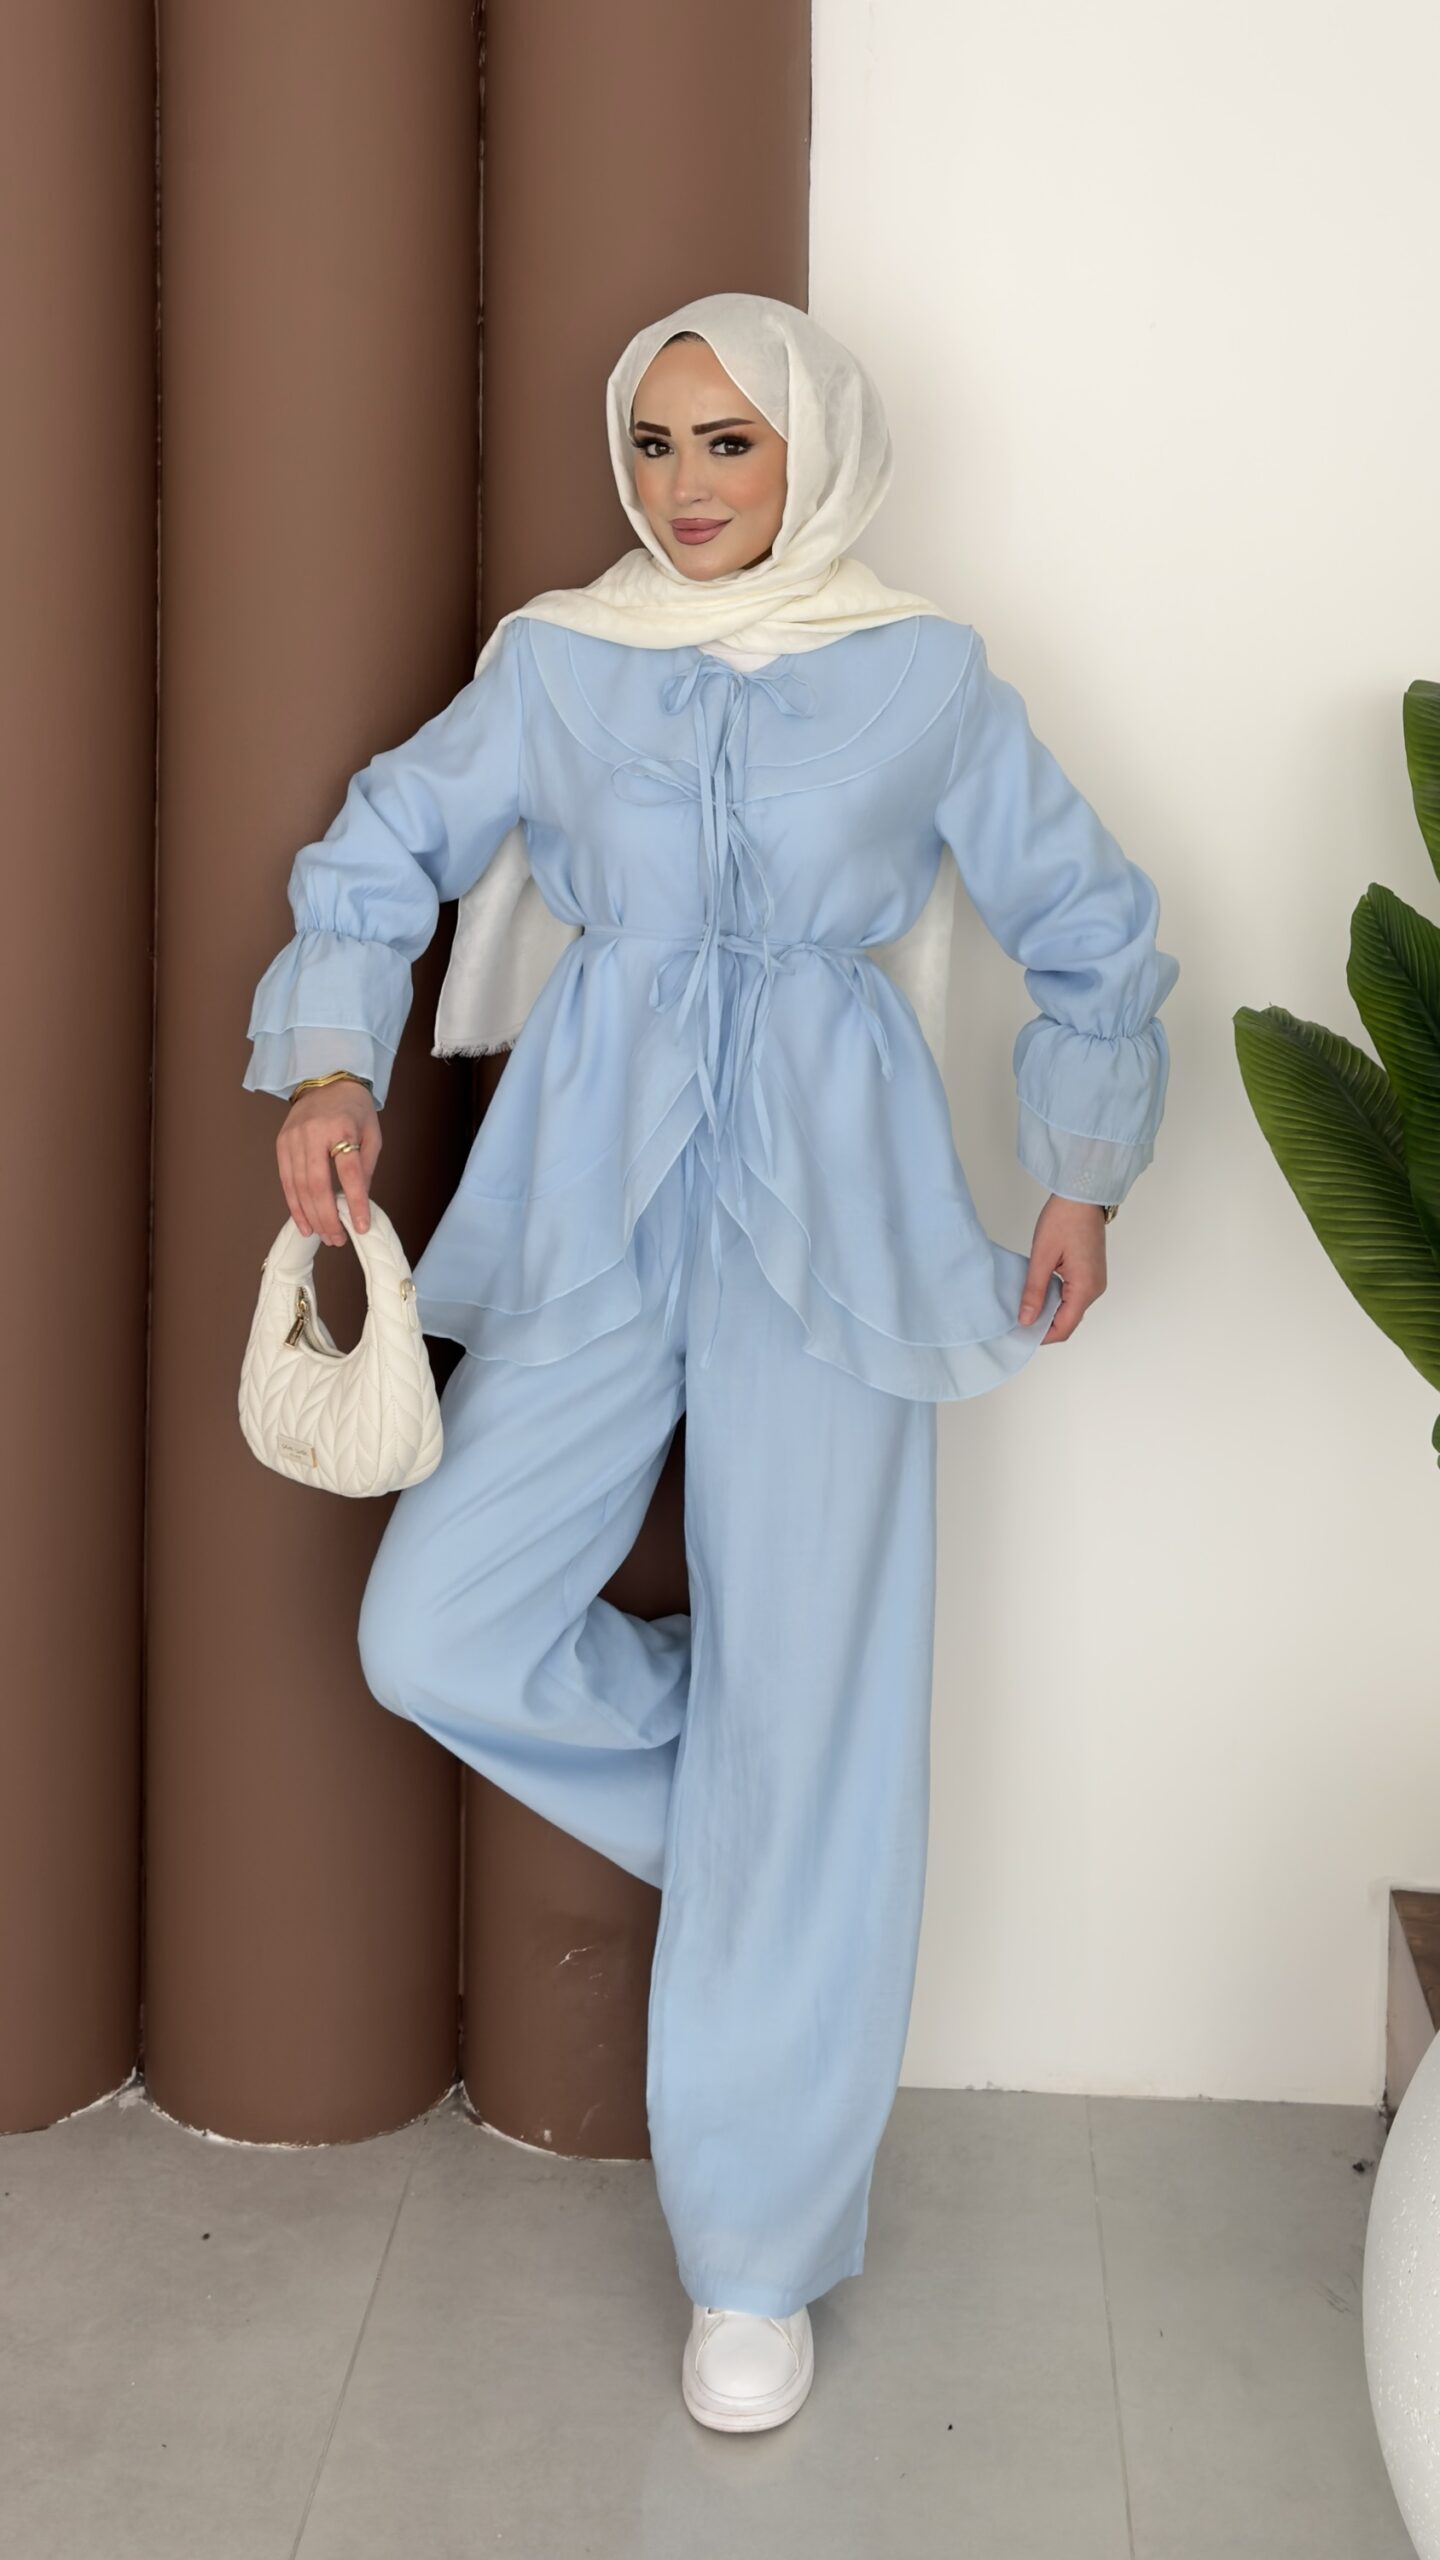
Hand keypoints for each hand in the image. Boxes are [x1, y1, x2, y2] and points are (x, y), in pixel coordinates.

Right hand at [277, 1081, 380, 1245]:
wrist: (326, 1081)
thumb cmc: (353, 1109)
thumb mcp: (372, 1134)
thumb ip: (366, 1167)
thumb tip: (361, 1202)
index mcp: (342, 1128)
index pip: (349, 1172)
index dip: (356, 1202)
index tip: (361, 1225)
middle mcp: (313, 1133)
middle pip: (318, 1184)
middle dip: (328, 1217)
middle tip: (338, 1238)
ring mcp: (293, 1139)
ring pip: (299, 1187)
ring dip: (311, 1216)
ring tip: (325, 1235)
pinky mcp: (281, 1145)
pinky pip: (286, 1181)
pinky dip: (294, 1205)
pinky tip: (304, 1222)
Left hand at [1018, 1196, 1107, 1343]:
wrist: (1081, 1195)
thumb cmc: (1064, 1219)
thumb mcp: (1042, 1256)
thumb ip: (1034, 1291)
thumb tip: (1027, 1319)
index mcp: (1085, 1288)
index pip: (1064, 1327)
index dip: (1042, 1335)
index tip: (1020, 1333)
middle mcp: (1095, 1288)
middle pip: (1069, 1320)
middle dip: (1044, 1324)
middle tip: (1018, 1319)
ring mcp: (1095, 1281)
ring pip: (1070, 1308)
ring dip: (1049, 1310)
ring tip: (1025, 1305)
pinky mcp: (1091, 1272)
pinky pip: (1073, 1295)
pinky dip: (1056, 1298)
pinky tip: (1038, 1290)